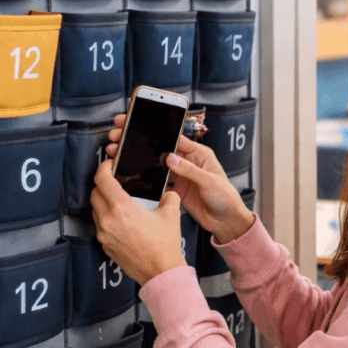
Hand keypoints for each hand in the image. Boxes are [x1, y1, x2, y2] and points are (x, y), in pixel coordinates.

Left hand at [91, 160, 186, 285]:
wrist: (161, 272)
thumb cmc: (164, 245)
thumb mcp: (171, 215)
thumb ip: (168, 198)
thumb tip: (167, 193)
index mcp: (122, 208)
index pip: (102, 180)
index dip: (103, 168)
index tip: (109, 165)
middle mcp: (108, 220)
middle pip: (94, 193)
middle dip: (102, 184)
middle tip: (114, 181)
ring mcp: (104, 234)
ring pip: (95, 210)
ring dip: (103, 202)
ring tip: (118, 202)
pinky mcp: (105, 245)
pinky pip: (99, 226)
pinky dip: (106, 219)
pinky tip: (121, 221)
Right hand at [105, 115, 253, 243]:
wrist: (227, 221)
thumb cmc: (227, 198)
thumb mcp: (210, 181)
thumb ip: (190, 170)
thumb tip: (171, 158)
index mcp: (199, 154)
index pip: (175, 138)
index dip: (156, 132)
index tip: (139, 126)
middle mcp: (188, 163)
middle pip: (161, 150)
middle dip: (141, 143)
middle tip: (121, 136)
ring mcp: (180, 176)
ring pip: (156, 165)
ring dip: (140, 161)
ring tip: (121, 155)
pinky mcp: (174, 190)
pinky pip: (157, 181)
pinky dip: (145, 178)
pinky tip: (132, 175)